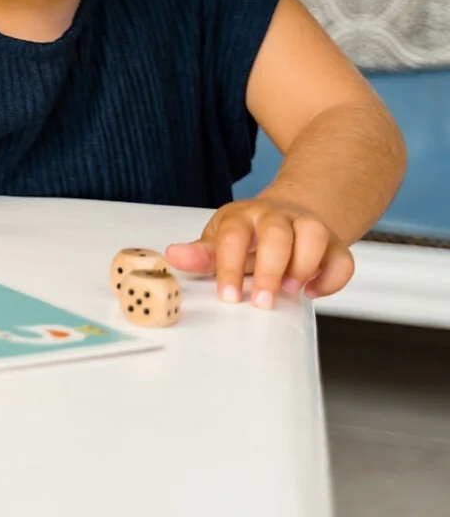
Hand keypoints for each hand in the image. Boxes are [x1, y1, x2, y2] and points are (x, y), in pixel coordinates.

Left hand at [165, 196, 354, 306]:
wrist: (287, 214)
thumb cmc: (248, 236)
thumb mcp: (219, 241)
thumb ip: (201, 254)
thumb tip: (172, 256)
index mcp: (242, 216)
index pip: (233, 237)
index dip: (229, 267)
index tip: (229, 297)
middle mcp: (276, 216)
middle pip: (277, 234)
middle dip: (271, 270)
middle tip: (263, 302)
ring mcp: (307, 226)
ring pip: (315, 233)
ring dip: (304, 265)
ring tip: (291, 291)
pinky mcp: (335, 243)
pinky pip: (343, 257)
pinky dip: (332, 278)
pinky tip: (313, 291)